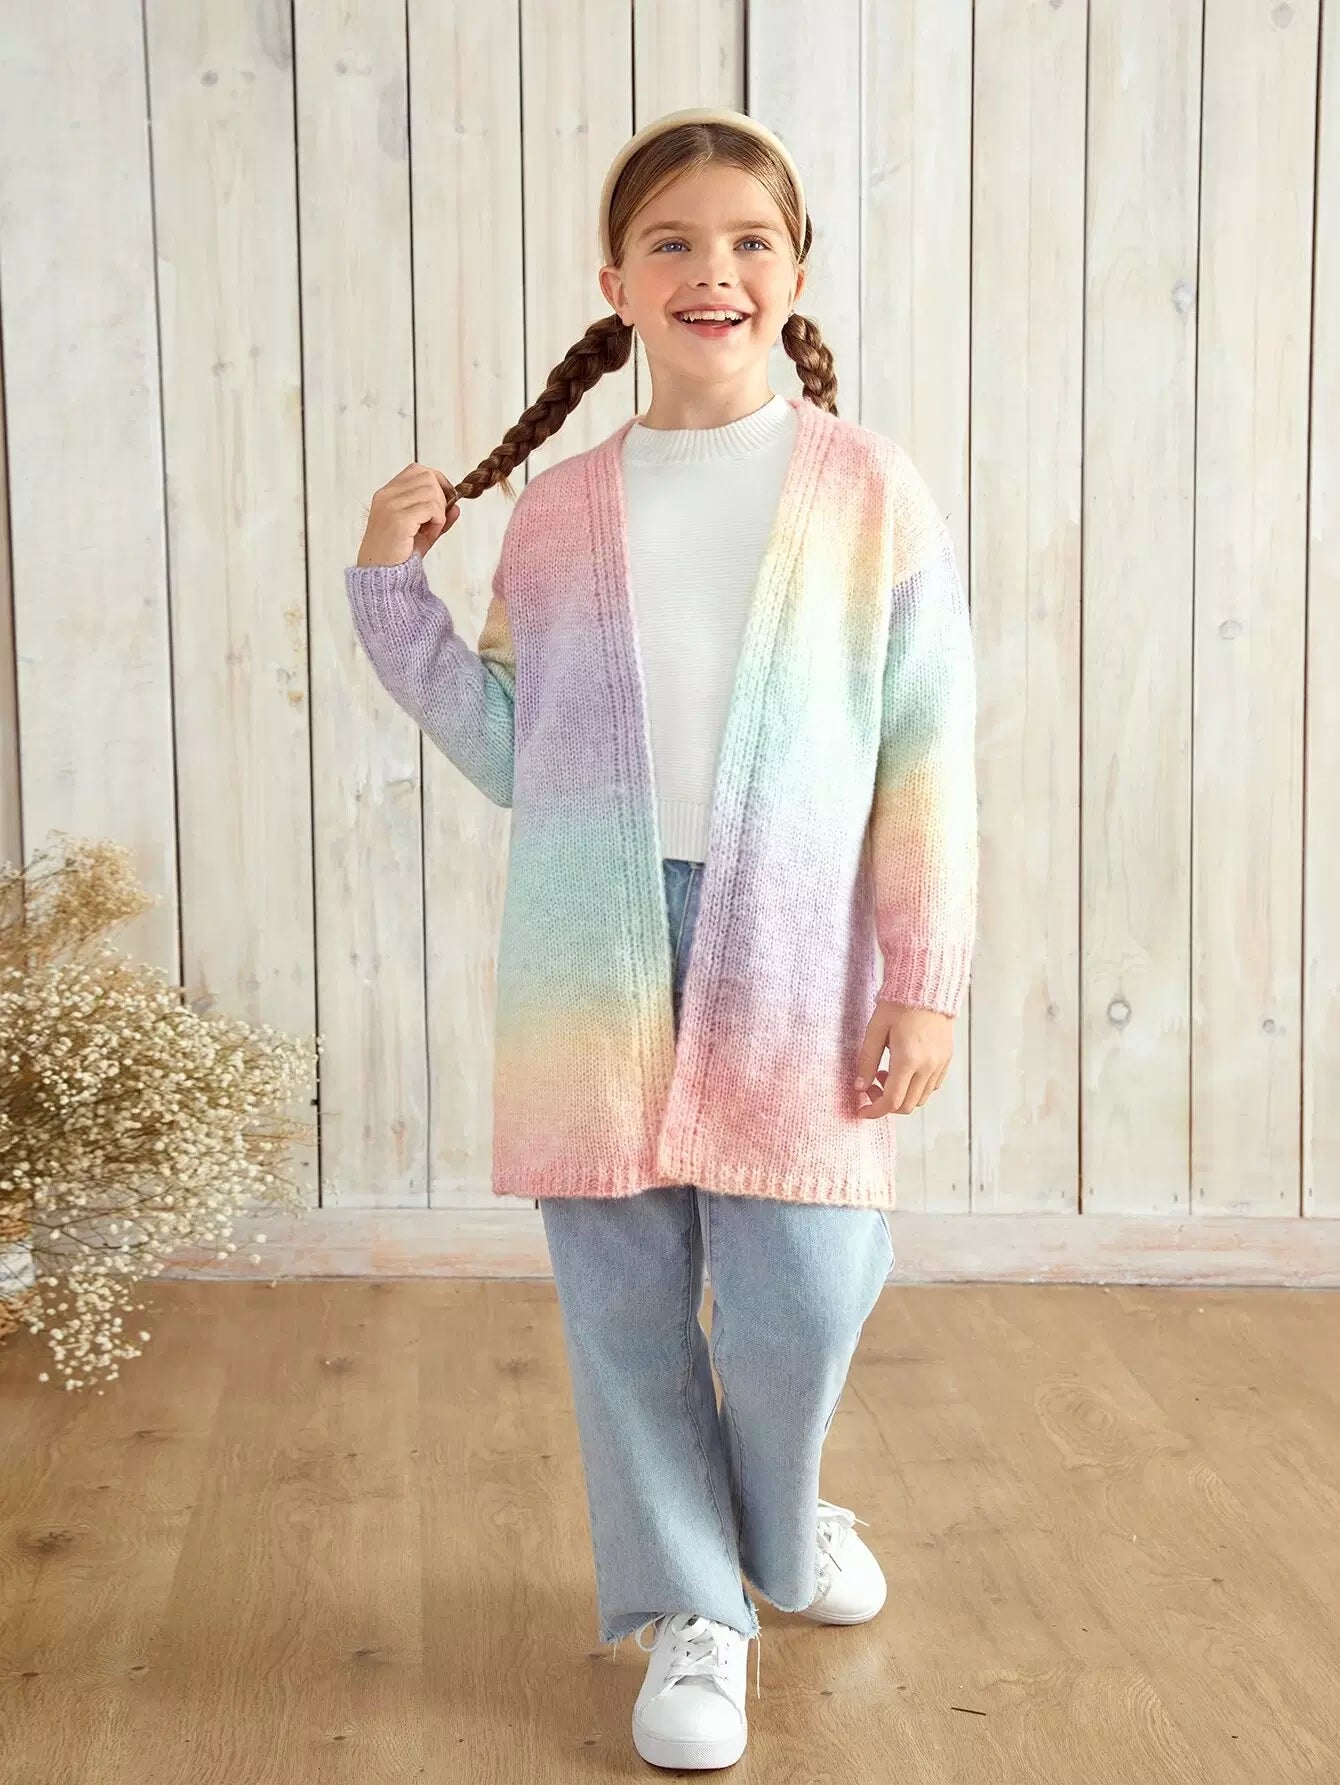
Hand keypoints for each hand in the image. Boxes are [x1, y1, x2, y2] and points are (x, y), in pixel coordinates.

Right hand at [356, 462, 461, 566]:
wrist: (381, 575)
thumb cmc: (397, 554)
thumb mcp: (422, 532)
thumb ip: (438, 516)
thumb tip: (456, 505)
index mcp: (387, 493)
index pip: (417, 470)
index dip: (437, 481)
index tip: (444, 500)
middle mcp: (387, 495)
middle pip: (427, 476)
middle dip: (441, 496)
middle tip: (437, 519)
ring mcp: (391, 505)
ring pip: (431, 490)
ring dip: (439, 511)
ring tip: (431, 529)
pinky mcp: (399, 519)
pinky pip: (431, 508)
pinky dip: (438, 521)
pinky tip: (430, 533)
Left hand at [853, 1000, 953, 1117]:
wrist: (927, 986)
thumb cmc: (898, 1004)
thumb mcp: (875, 1030)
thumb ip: (867, 1061)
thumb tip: (860, 1087)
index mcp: (908, 1059)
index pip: (892, 1101)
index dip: (874, 1111)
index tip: (861, 1111)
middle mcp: (928, 1066)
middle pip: (907, 1105)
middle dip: (885, 1105)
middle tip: (871, 1088)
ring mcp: (940, 1064)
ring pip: (920, 1099)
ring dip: (901, 1097)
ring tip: (886, 1074)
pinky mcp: (946, 1060)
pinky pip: (931, 1087)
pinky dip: (915, 1089)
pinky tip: (903, 1071)